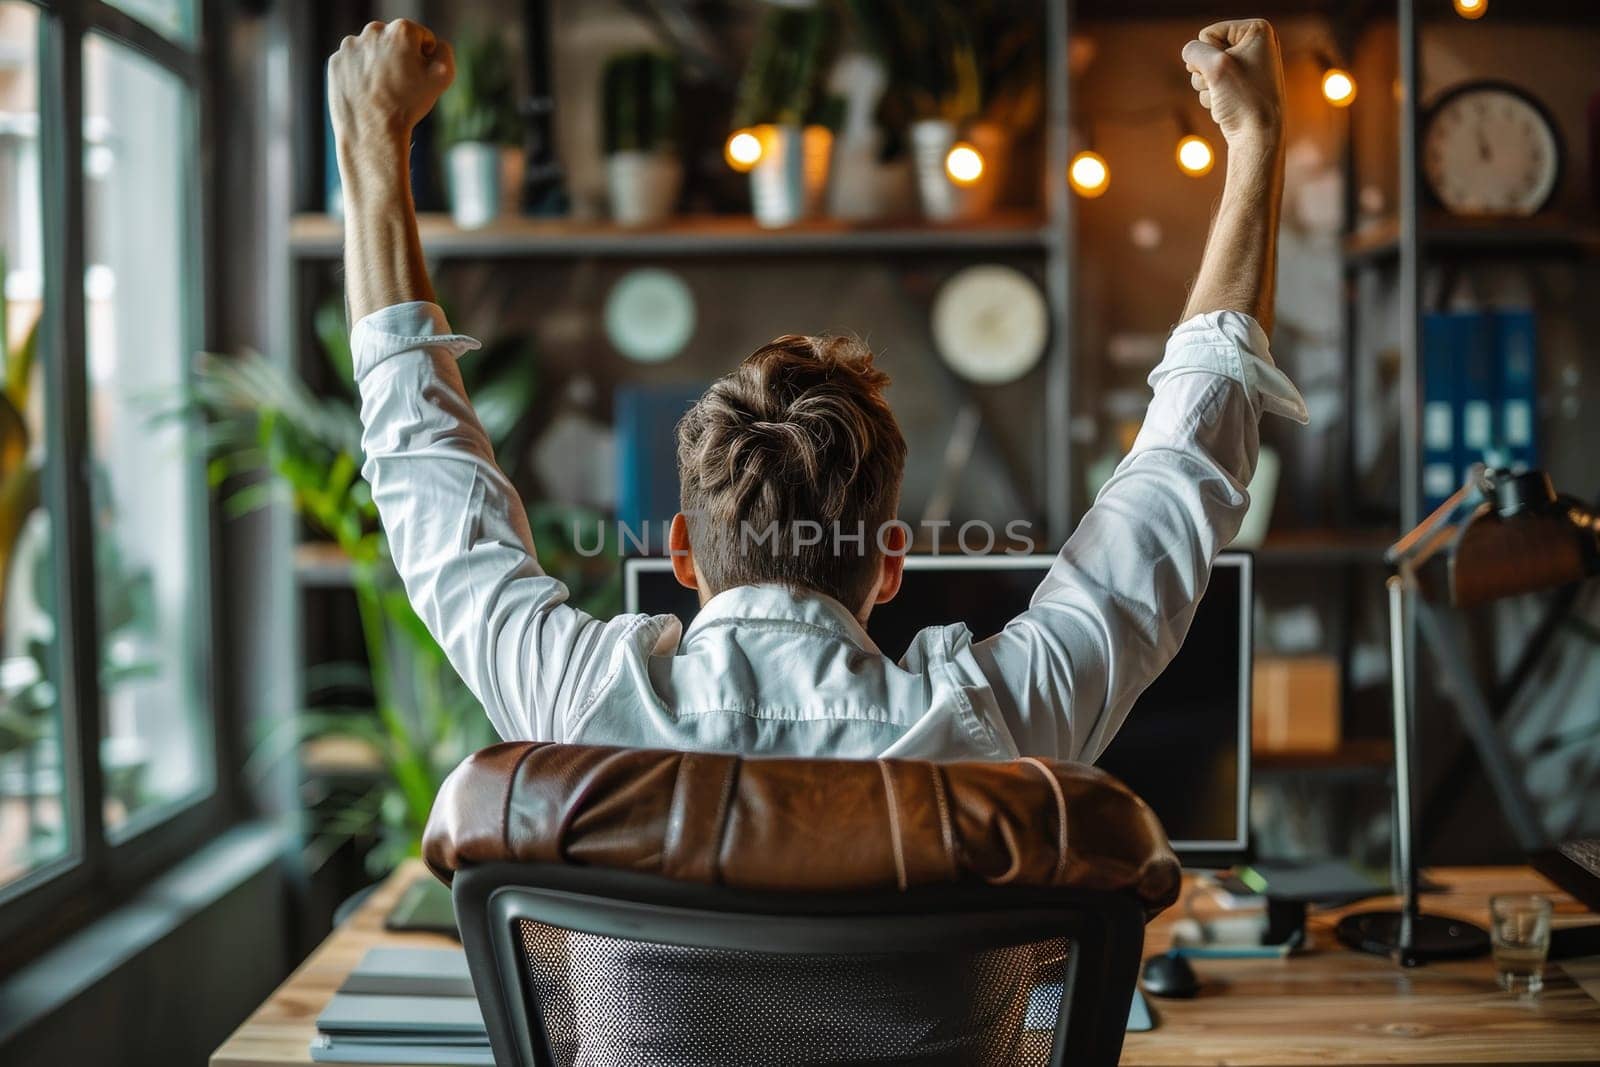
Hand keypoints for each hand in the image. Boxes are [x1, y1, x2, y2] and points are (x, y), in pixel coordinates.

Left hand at [328, 19, 453, 149]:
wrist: (372, 132)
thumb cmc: (408, 105)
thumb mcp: (443, 78)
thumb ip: (445, 52)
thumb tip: (435, 46)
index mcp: (401, 31)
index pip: (420, 37)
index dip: (425, 58)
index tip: (419, 77)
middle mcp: (373, 31)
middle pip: (394, 40)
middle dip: (400, 57)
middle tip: (401, 85)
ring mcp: (350, 46)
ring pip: (372, 51)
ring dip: (379, 64)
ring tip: (383, 90)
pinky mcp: (336, 61)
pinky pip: (353, 63)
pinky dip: (360, 74)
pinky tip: (367, 92)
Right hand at [1182, 19, 1284, 151]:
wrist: (1258, 137)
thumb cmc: (1243, 99)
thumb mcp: (1214, 66)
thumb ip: (1194, 51)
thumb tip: (1190, 54)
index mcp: (1257, 30)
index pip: (1207, 34)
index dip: (1209, 56)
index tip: (1230, 72)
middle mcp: (1255, 44)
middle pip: (1205, 52)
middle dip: (1208, 73)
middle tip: (1228, 87)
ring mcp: (1246, 65)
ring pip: (1204, 71)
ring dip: (1208, 88)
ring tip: (1229, 99)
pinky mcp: (1238, 85)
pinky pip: (1211, 85)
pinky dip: (1213, 98)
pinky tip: (1229, 107)